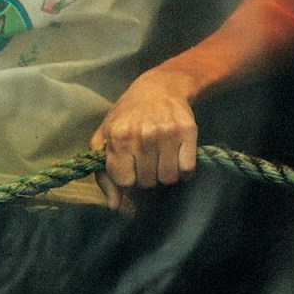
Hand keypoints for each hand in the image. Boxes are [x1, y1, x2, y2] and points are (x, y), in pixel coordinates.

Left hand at [90, 68, 198, 209]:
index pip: (126, 181)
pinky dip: (184, 169)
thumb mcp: (106, 138)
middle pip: (148, 182)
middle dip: (147, 175)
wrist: (159, 87)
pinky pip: (187, 169)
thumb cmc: (127, 116)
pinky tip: (177, 155)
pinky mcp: (188, 131)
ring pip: (169, 178)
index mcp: (119, 136)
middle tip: (147, 157)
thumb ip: (104, 175)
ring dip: (165, 173)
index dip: (128, 177)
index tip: (129, 165)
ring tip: (161, 156)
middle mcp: (143, 135)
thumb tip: (114, 206)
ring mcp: (167, 133)